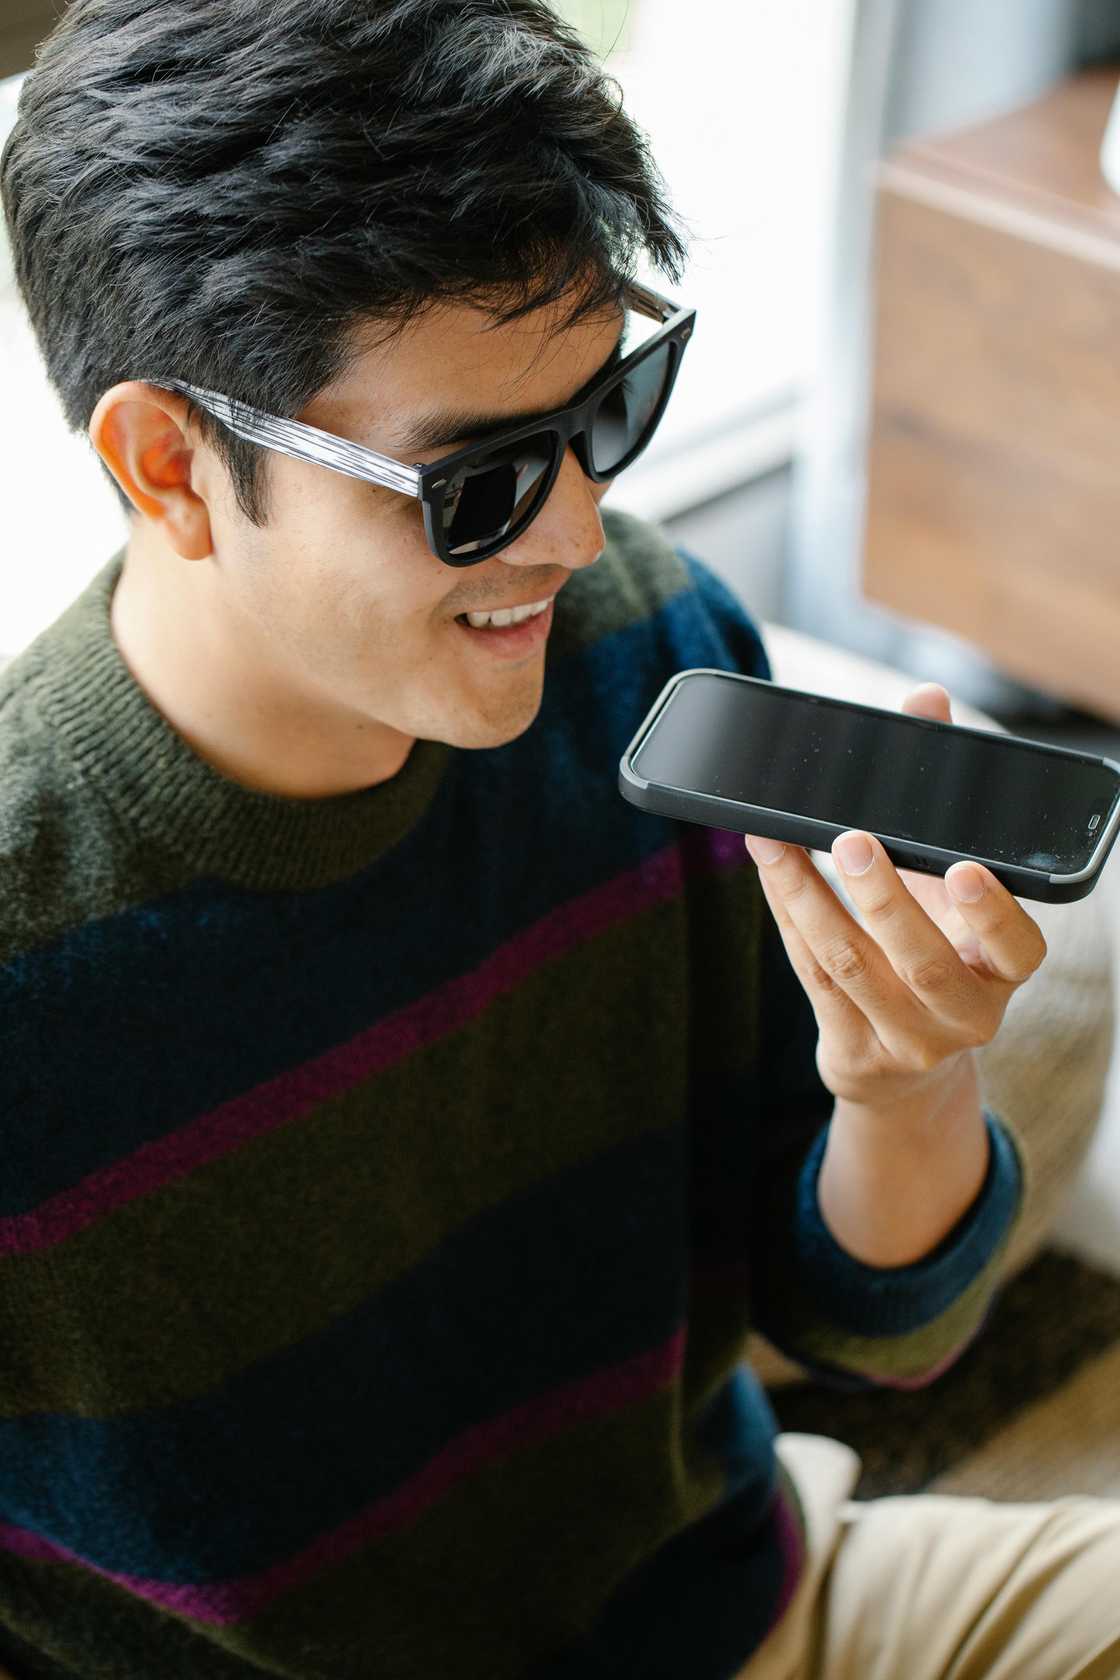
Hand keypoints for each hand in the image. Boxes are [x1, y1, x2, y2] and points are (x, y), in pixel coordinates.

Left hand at [744, 682, 1048, 1111]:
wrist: (906, 1063)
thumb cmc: (936, 947)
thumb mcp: (952, 888)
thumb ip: (943, 798)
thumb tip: (925, 701)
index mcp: (1003, 971)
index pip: (1018, 948)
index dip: (996, 914)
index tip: (966, 869)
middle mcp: (965, 1014)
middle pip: (924, 963)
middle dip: (884, 899)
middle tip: (852, 838)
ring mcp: (906, 1039)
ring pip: (851, 967)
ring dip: (808, 897)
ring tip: (776, 840)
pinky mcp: (853, 1050)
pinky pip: (812, 977)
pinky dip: (786, 915)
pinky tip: (769, 867)